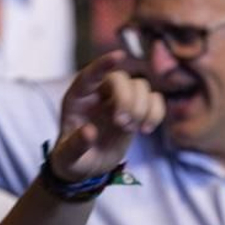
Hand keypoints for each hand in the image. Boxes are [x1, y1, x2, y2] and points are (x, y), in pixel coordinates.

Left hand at [51, 51, 163, 181]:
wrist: (87, 167)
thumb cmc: (72, 159)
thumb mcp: (68, 158)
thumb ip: (76, 145)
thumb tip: (90, 132)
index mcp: (77, 98)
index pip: (90, 75)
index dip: (103, 64)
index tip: (120, 56)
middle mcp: (99, 93)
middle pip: (121, 79)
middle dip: (127, 100)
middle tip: (123, 124)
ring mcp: (119, 100)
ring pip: (140, 86)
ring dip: (141, 108)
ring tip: (132, 130)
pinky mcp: (135, 110)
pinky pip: (154, 99)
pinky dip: (155, 112)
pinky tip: (146, 130)